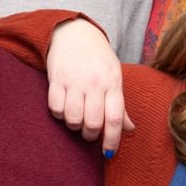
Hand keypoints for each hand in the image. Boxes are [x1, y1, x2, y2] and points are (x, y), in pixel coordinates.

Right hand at [45, 17, 131, 155]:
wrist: (75, 33)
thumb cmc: (98, 59)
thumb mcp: (114, 77)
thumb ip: (120, 104)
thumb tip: (130, 129)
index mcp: (113, 84)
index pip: (115, 119)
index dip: (112, 140)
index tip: (108, 153)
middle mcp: (94, 83)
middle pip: (92, 123)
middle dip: (90, 135)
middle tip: (89, 133)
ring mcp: (74, 81)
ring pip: (73, 118)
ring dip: (74, 126)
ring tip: (76, 120)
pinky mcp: (56, 79)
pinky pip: (55, 108)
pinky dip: (58, 114)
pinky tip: (63, 108)